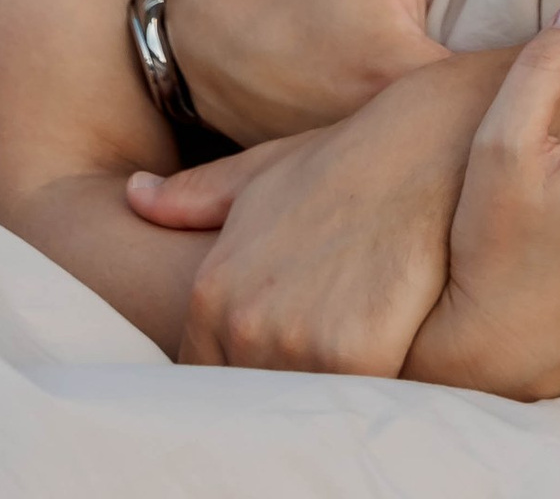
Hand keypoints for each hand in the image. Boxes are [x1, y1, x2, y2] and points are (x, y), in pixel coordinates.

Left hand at [127, 49, 502, 373]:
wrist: (423, 151)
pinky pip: (347, 408)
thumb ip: (193, 198)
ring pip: (294, 409)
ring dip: (315, 399)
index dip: (233, 375)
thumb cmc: (345, 166)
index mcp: (213, 290)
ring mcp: (296, 344)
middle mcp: (244, 325)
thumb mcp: (261, 174)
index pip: (203, 374)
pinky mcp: (353, 360)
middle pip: (247, 399)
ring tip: (342, 369)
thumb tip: (136, 195)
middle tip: (308, 363)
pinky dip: (361, 398)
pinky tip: (379, 366)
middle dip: (272, 389)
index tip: (263, 368)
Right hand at [163, 0, 533, 145]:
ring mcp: (392, 173)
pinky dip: (478, 161)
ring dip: (518, 145)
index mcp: (415, 84)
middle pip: (507, 138)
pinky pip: (448, 175)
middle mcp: (408, 144)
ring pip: (479, 165)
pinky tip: (516, 151)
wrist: (218, 49)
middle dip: (556, 123)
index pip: (518, 90)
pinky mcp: (382, 182)